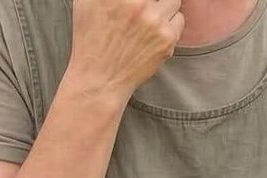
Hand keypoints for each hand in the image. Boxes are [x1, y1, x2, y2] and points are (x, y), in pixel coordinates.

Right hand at [68, 0, 182, 101]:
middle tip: (145, 9)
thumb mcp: (87, 2)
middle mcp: (138, 4)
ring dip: (163, 5)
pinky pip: (179, 19)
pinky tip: (153, 31)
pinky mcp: (167, 39)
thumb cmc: (90, 39)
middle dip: (153, 0)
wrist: (100, 79)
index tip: (142, 3)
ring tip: (149, 17)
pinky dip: (169, 23)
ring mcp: (154, 21)